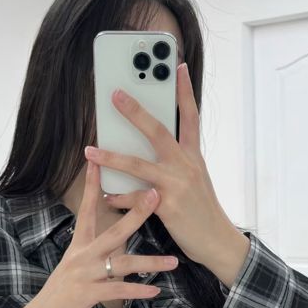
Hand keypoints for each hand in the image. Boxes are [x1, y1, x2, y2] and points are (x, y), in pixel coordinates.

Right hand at [27, 160, 179, 307]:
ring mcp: (83, 275)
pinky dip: (137, 291)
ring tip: (173, 262)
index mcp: (78, 246)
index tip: (98, 162)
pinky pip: (117, 291)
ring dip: (150, 262)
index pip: (86, 210)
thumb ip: (94, 254)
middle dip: (137, 213)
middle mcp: (80, 256)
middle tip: (156, 195)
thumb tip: (115, 242)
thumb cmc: (59, 296)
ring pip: (122, 264)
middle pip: (113, 231)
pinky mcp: (85, 296)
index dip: (92, 185)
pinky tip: (155, 290)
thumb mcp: (75, 269)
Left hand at [84, 62, 234, 264]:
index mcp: (193, 156)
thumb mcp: (195, 179)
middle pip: (159, 131)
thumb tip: (147, 148)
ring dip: (111, 157)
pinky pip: (135, 198)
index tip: (176, 66)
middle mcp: (185, 165)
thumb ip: (176, 161)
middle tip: (115, 94)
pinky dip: (118, 197)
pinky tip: (105, 196)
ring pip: (138, 165)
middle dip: (135, 111)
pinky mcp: (167, 206)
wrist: (217, 240)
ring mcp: (177, 184)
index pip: (191, 116)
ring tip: (90, 151)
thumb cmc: (202, 210)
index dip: (184, 90)